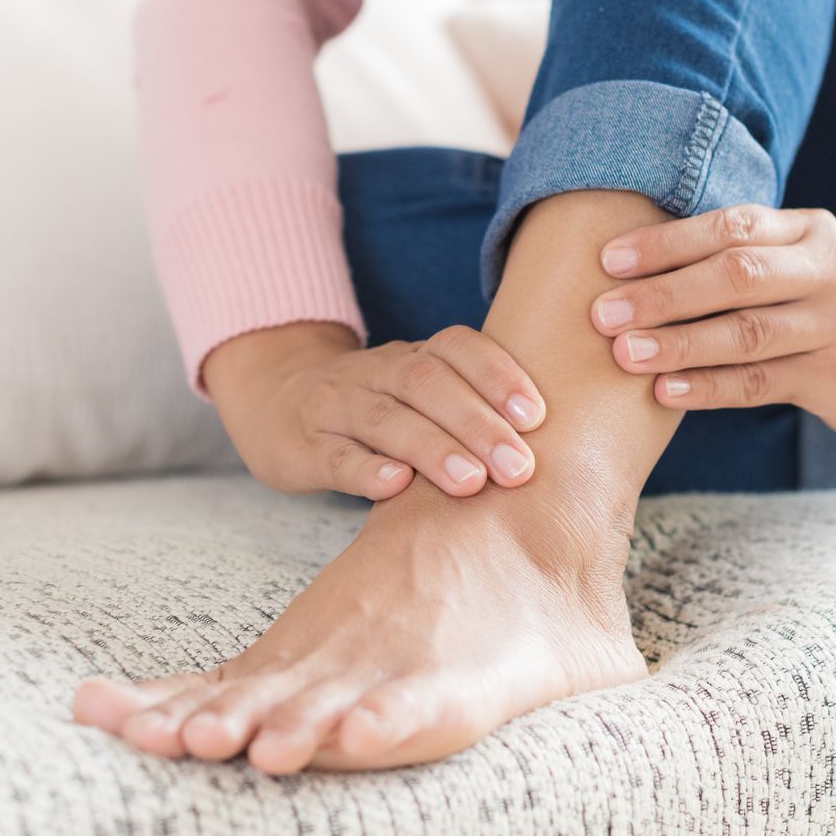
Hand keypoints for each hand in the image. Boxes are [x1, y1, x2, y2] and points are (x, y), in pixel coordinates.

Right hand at [202, 321, 546, 500]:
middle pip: (427, 384)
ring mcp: (335, 406)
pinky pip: (335, 454)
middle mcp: (375, 372)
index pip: (457, 348)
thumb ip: (471, 406)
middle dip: (478, 423)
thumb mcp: (417, 393)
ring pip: (385, 417)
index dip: (498, 375)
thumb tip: (560, 446)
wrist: (274, 402)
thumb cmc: (375, 408)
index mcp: (412, 356)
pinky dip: (367, 469)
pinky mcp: (304, 446)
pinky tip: (397, 487)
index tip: (538, 414)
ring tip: (472, 482)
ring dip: (433, 448)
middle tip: (520, 468)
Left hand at [589, 205, 835, 434]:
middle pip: (739, 276)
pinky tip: (665, 391)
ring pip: (748, 333)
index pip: (733, 226)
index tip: (609, 260)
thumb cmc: (811, 301)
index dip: (668, 242)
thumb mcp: (789, 262)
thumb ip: (731, 254)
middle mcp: (833, 269)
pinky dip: (709, 387)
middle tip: (605, 314)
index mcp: (810, 229)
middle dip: (665, 294)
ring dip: (680, 344)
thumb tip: (620, 263)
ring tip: (626, 353)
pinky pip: (761, 383)